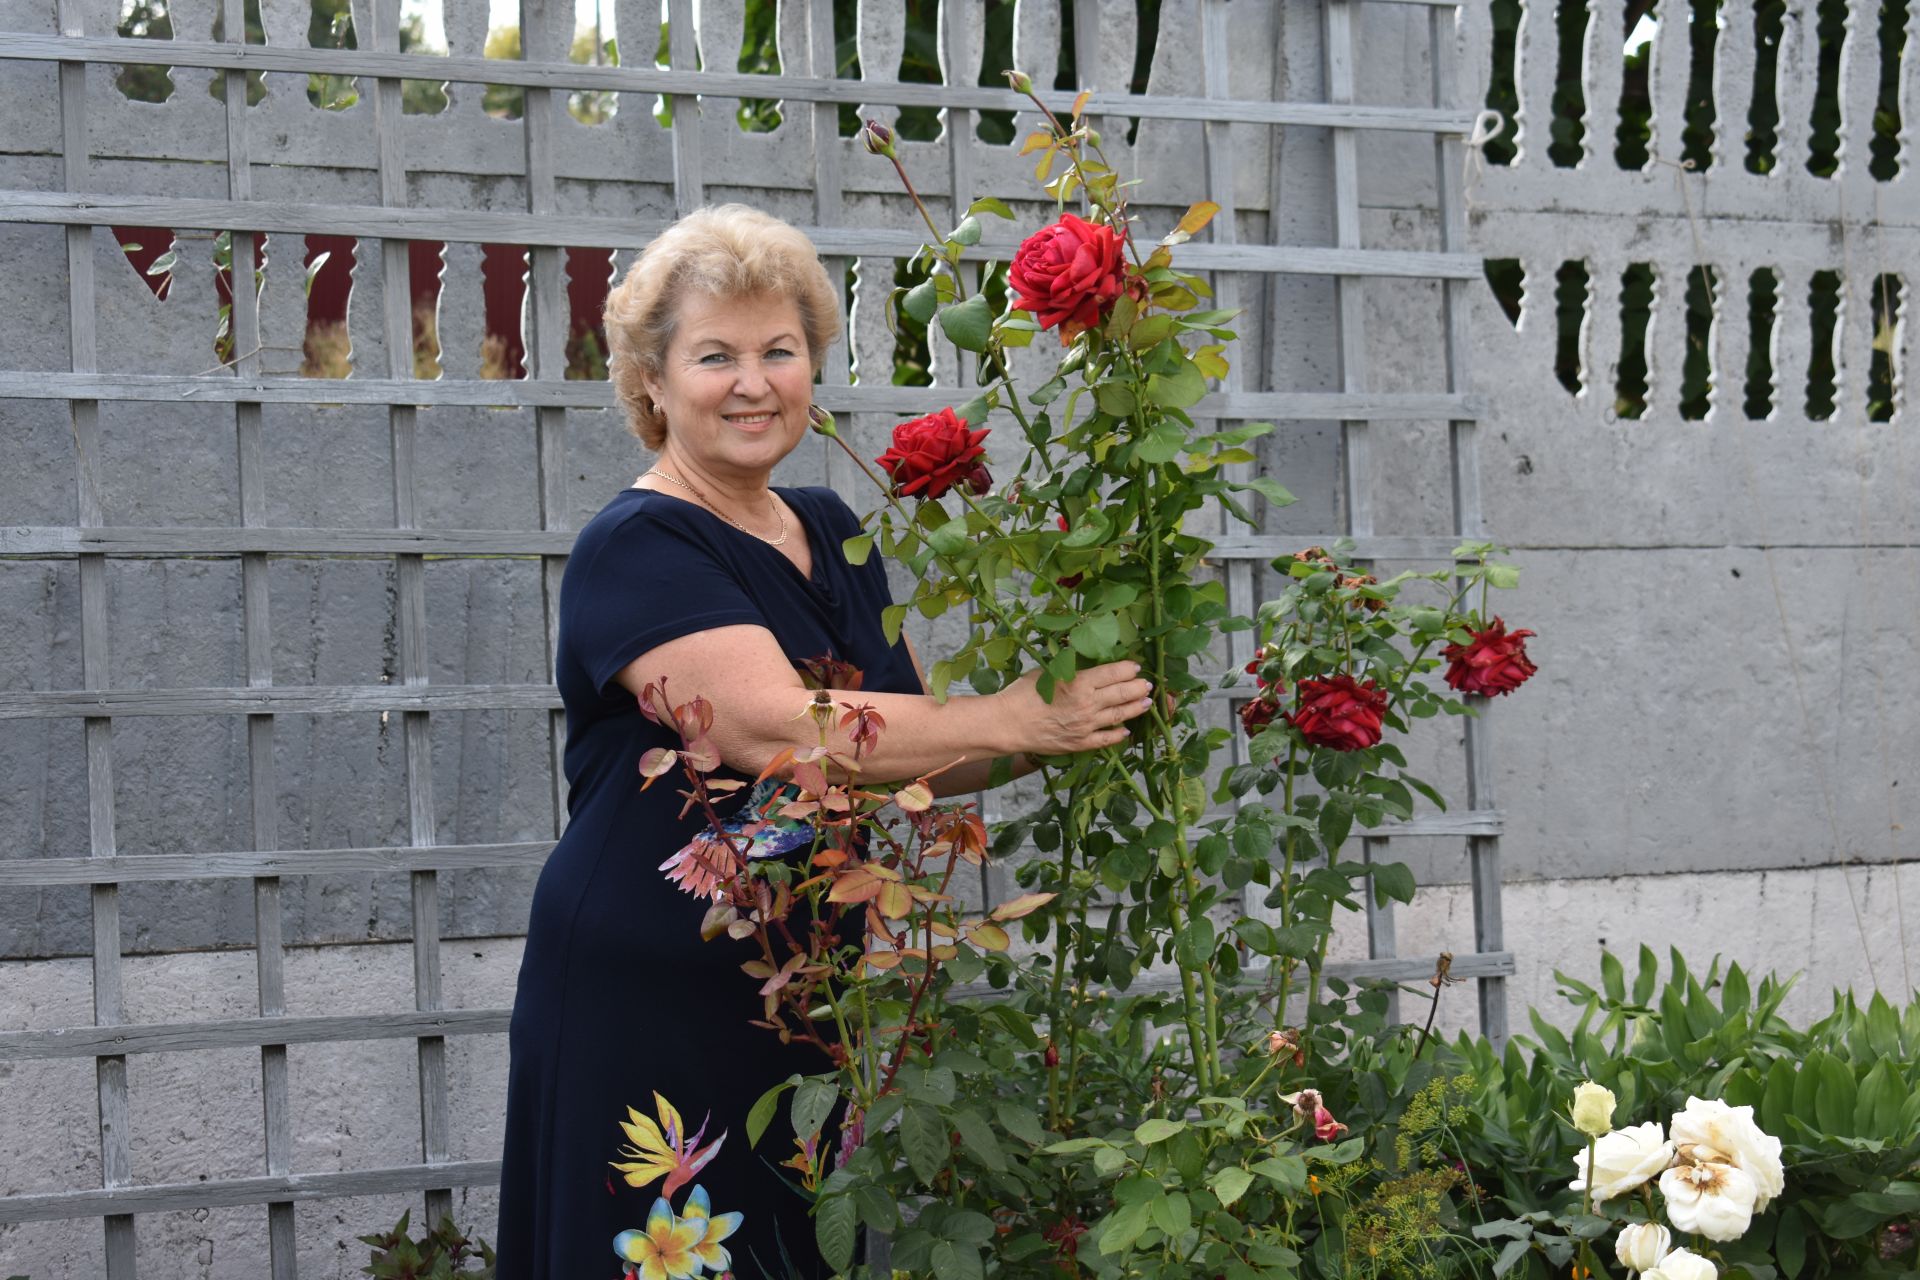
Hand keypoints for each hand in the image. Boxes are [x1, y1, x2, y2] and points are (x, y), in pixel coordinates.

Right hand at [997, 660, 1154, 755]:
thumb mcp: (1047, 671)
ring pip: (1119, 716)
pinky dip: (1118, 735)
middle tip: (1146, 684)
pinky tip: (1125, 731)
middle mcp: (1088, 704)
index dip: (1128, 669)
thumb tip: (1086, 663)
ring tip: (1146, 703)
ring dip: (1136, 708)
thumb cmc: (1021, 693)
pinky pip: (1106, 739)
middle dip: (1138, 687)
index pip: (1113, 673)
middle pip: (1122, 693)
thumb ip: (1070, 668)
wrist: (1007, 724)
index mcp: (1079, 682)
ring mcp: (1086, 726)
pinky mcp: (1080, 743)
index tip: (1135, 667)